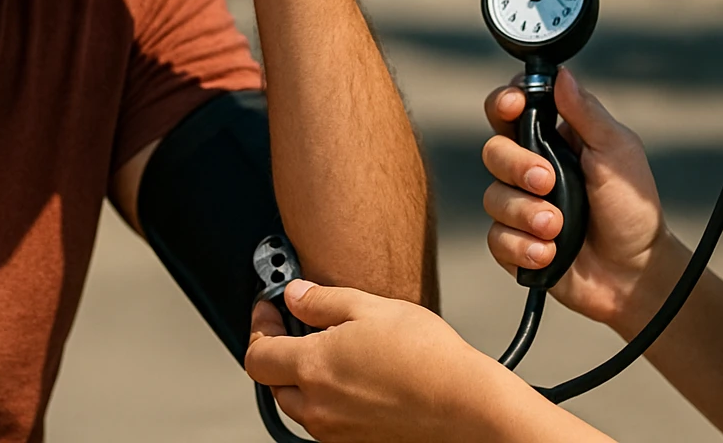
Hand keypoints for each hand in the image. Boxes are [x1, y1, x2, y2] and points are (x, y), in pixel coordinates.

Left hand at [245, 282, 530, 442]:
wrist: (465, 405)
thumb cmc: (427, 356)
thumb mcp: (371, 308)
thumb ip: (323, 301)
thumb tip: (294, 295)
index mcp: (314, 367)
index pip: (257, 355)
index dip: (259, 325)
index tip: (270, 308)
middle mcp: (318, 406)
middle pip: (273, 382)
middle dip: (279, 351)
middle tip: (299, 325)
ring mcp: (336, 431)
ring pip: (299, 404)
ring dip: (302, 377)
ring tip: (334, 350)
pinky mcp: (355, 442)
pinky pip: (325, 420)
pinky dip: (328, 398)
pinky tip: (357, 376)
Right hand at [482, 69, 667, 326]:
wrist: (635, 273)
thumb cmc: (632, 208)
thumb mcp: (617, 152)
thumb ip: (586, 113)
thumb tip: (562, 73)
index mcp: (554, 138)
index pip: (511, 109)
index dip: (503, 102)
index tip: (514, 104)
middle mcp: (530, 169)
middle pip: (494, 150)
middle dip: (517, 166)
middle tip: (548, 181)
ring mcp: (521, 207)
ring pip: (493, 197)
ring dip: (526, 213)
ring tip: (557, 227)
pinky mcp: (515, 244)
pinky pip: (496, 238)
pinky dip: (524, 247)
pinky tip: (550, 252)